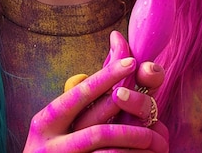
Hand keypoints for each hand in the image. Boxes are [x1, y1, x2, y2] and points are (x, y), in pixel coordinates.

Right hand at [23, 52, 167, 151]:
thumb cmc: (50, 149)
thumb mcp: (55, 124)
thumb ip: (79, 101)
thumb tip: (105, 59)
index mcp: (46, 121)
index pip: (80, 94)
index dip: (107, 77)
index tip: (132, 62)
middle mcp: (51, 144)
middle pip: (99, 127)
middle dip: (129, 119)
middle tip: (154, 109)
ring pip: (107, 150)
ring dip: (135, 143)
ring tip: (156, 139)